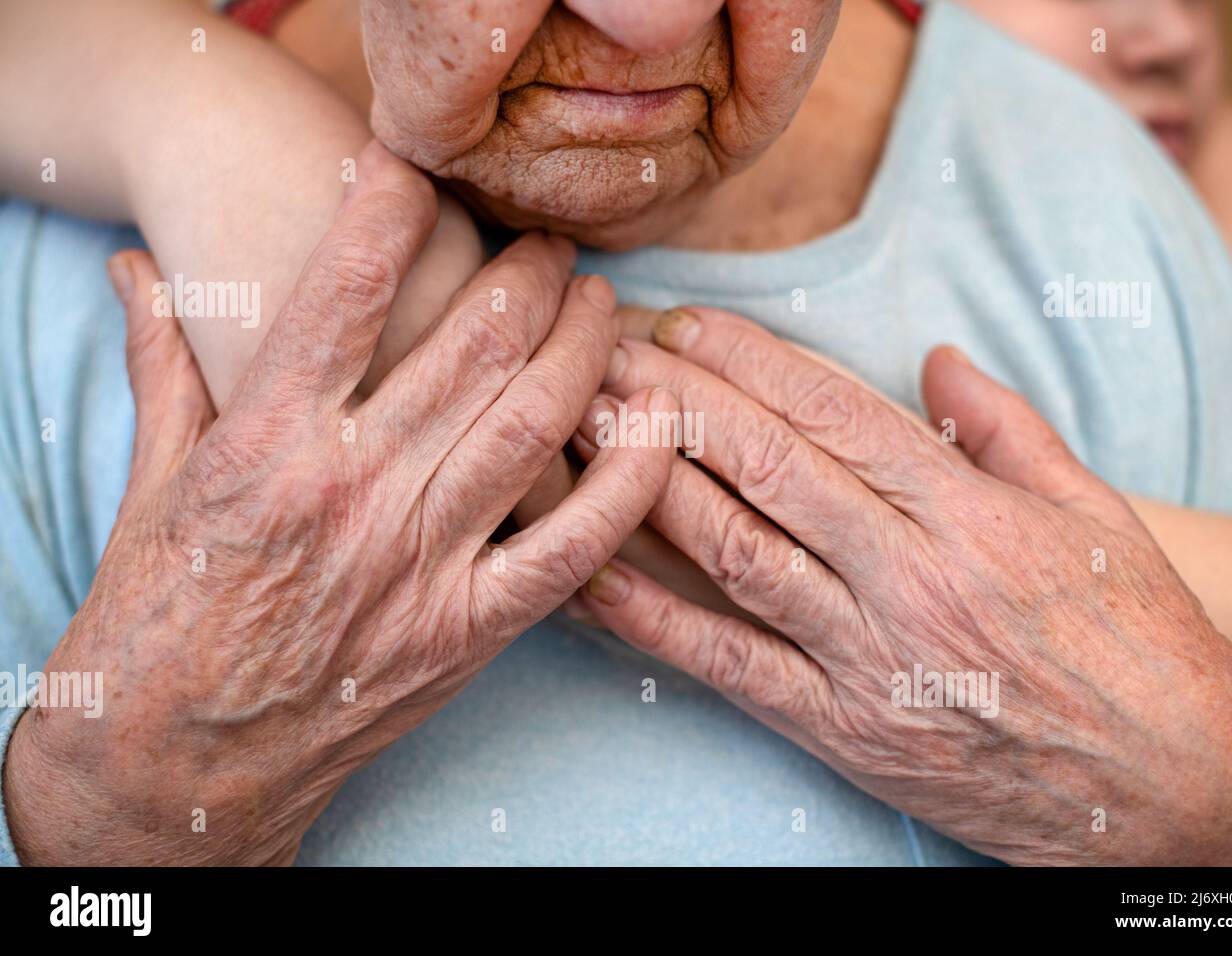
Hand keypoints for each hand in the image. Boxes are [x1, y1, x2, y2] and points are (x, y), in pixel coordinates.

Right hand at [2, 142, 676, 865]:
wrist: (176, 768)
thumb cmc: (156, 622)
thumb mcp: (148, 485)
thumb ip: (165, 368)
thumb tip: (138, 268)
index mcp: (270, 443)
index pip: (348, 291)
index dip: (396, 208)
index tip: (424, 167)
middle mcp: (357, 491)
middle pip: (475, 343)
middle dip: (527, 271)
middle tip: (549, 241)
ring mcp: (422, 563)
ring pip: (534, 423)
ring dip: (585, 345)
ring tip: (601, 299)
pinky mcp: (469, 629)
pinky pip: (574, 544)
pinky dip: (629, 480)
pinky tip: (659, 421)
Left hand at [576, 306, 1231, 864]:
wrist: (1169, 783)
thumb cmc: (1136, 636)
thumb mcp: (1094, 510)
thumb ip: (1008, 427)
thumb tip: (935, 358)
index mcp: (969, 511)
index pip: (835, 414)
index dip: (749, 362)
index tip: (686, 326)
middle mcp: (911, 576)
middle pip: (770, 470)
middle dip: (679, 405)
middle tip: (605, 358)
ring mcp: (871, 656)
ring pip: (739, 554)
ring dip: (651, 488)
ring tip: (587, 434)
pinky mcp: (845, 729)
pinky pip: (734, 667)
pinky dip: (656, 624)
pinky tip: (593, 579)